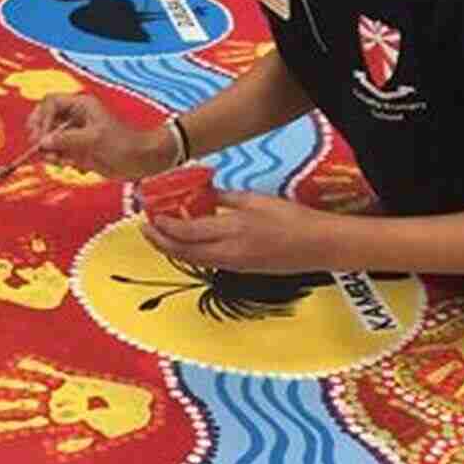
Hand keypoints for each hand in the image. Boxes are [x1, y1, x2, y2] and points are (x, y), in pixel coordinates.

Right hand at [27, 93, 166, 179]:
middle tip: (42, 151)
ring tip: (61, 163)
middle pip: (46, 121)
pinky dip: (62, 161)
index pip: (50, 104)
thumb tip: (43, 142)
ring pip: (51, 140)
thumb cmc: (124, 144)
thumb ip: (67, 140)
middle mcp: (76, 117)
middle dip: (42, 136)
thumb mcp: (94, 140)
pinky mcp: (79, 150)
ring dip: (51, 152)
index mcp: (81, 106)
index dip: (42, 119)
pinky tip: (74, 167)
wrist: (142, 160)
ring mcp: (77, 134)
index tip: (43, 137)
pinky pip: (60, 153)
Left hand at [147, 190, 342, 274]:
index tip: (150, 214)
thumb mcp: (255, 200)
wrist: (319, 246)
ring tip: (159, 235)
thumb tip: (202, 193)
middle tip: (145, 228)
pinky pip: (206, 262)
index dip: (163, 225)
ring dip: (172, 249)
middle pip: (181, 251)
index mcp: (232, 229)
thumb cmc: (292, 219)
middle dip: (159, 241)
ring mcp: (233, 265)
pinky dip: (189, 253)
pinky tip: (186, 242)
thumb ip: (224, 197)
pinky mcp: (239, 271)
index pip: (185, 231)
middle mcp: (228, 252)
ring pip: (191, 260)